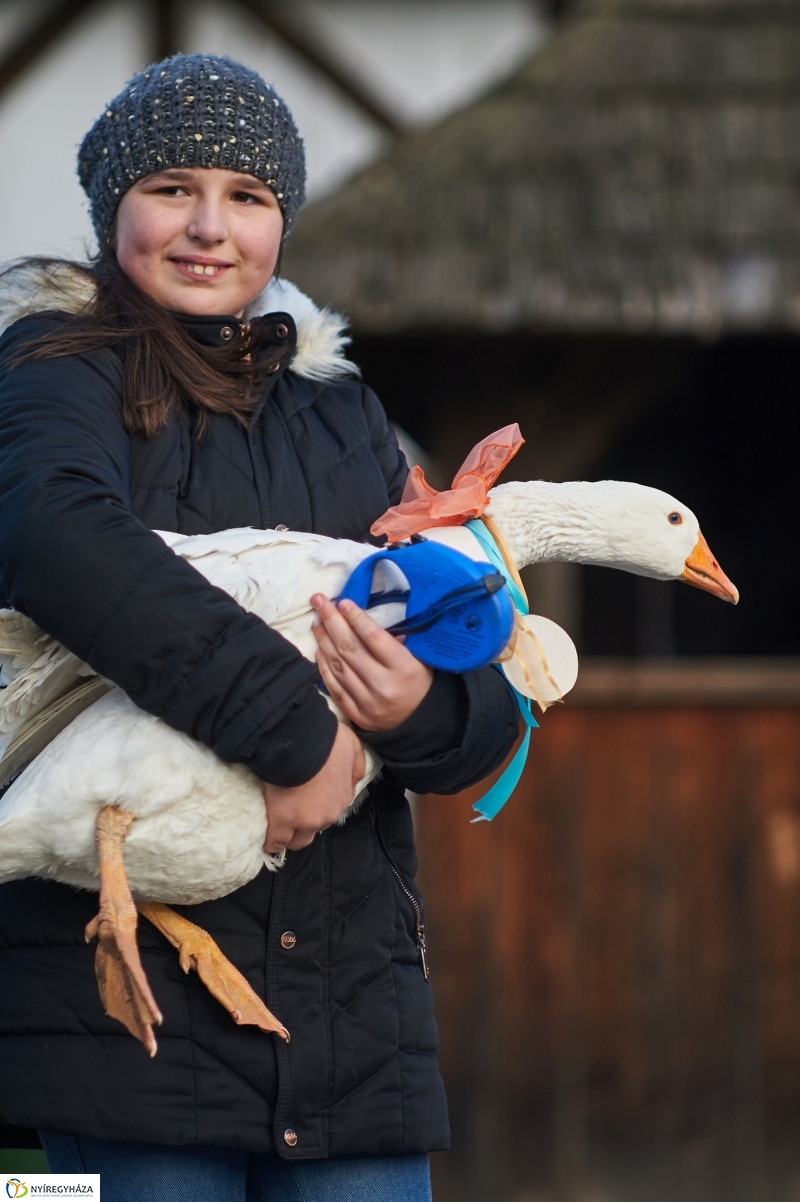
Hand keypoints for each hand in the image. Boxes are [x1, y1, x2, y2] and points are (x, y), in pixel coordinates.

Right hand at [262, 721, 365, 852]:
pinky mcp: (282, 822)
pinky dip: (270, 841)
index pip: (330, 813)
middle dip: (304, 825)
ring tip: (275, 825)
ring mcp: (305, 821)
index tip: (304, 802)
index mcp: (342, 798)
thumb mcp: (352, 746)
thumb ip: (356, 766)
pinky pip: (275, 842)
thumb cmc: (325, 738)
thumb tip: (352, 782)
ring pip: (297, 840)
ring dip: (288, 835)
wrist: (300, 737)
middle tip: (289, 812)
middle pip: (315, 829)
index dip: (316, 809)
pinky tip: (265, 838)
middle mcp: (327, 815)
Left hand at [311, 593, 433, 732]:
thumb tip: (364, 618)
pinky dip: (324, 667)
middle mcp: (383, 685)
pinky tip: (319, 650)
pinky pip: (334, 688)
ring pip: (339, 666)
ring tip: (316, 622)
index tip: (342, 602)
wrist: (419, 723)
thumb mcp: (419, 658)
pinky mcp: (356, 715)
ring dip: (324, 641)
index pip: (374, 638)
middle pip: (350, 649)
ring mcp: (367, 702)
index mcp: (404, 668)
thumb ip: (395, 640)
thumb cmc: (418, 682)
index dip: (356, 618)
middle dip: (332, 621)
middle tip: (318, 602)